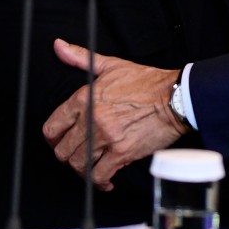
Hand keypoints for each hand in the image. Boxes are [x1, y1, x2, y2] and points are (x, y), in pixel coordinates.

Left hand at [41, 39, 187, 189]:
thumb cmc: (146, 82)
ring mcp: (106, 138)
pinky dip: (99, 182)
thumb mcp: (112, 65)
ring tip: (89, 166)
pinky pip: (99, 175)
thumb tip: (58, 46)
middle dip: (67, 156)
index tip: (59, 141)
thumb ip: (81, 58)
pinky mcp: (122, 153)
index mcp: (84, 98)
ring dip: (81, 169)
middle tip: (76, 155)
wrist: (175, 97)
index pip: (52, 127)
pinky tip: (104, 180)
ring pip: (78, 164)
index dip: (53, 139)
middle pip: (62, 151)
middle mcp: (92, 120)